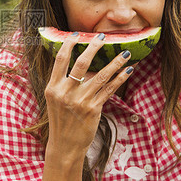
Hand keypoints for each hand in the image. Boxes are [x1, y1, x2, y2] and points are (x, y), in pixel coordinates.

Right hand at [44, 32, 133, 161]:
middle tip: (103, 36)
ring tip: (126, 52)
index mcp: (53, 87)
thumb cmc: (61, 120)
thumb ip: (64, 82)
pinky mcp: (93, 109)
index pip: (60, 60)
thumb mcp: (55, 99)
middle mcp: (65, 92)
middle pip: (81, 63)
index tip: (76, 34)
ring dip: (115, 62)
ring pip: (101, 75)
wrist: (65, 145)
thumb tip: (82, 62)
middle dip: (94, 47)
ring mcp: (80, 101)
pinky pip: (109, 90)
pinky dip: (120, 78)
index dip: (68, 44)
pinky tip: (128, 70)